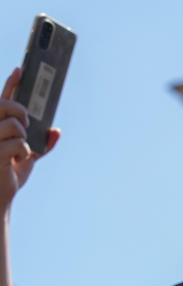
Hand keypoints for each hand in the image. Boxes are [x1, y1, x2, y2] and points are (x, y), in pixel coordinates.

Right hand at [0, 68, 59, 211]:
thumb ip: (42, 144)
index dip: (11, 83)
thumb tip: (56, 130)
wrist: (0, 197)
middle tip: (28, 123)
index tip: (21, 70)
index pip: (1, 99)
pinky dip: (24, 153)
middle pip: (5, 105)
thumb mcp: (29, 157)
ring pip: (15, 125)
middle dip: (21, 111)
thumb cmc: (10, 175)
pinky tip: (14, 162)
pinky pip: (20, 144)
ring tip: (18, 152)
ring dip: (23, 138)